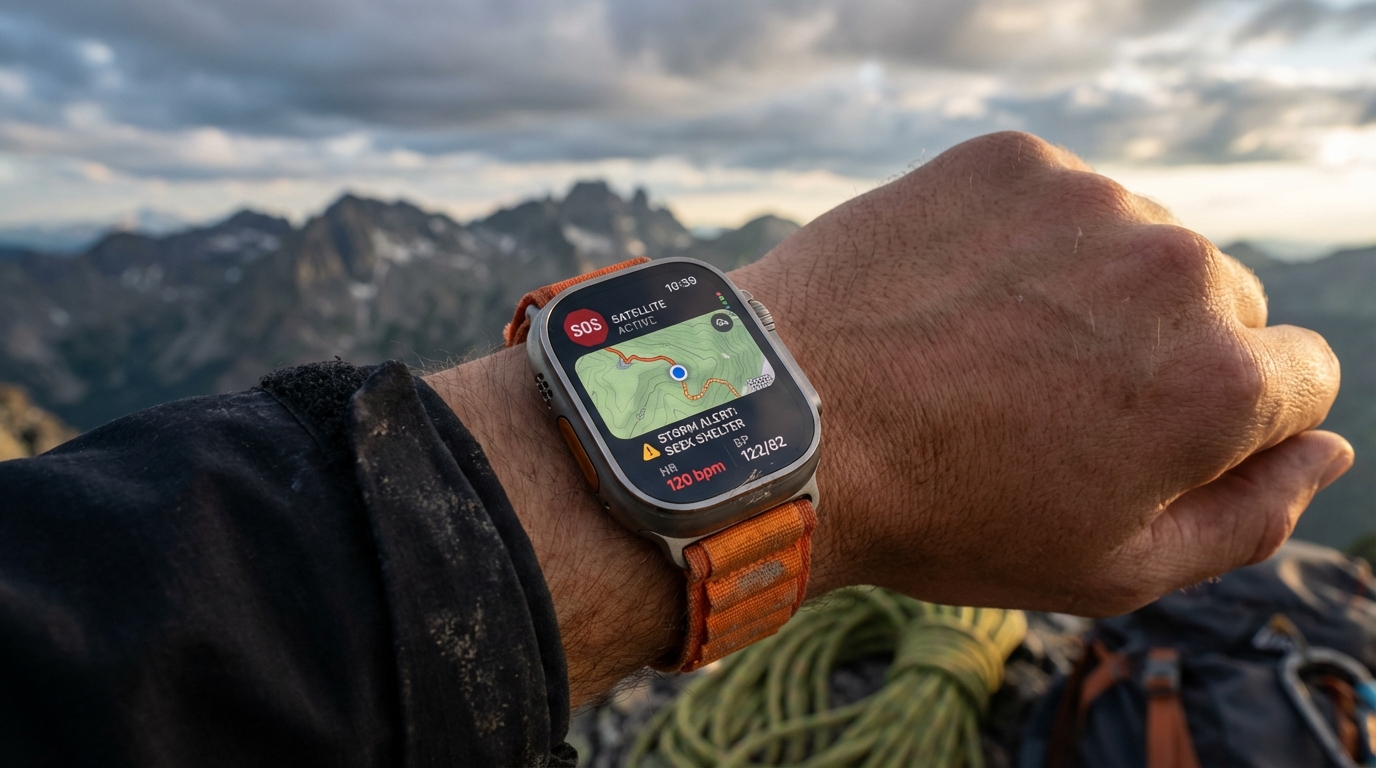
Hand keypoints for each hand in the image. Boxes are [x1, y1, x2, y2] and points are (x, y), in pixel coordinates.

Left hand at [732, 131, 1350, 615]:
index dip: (1229, 421)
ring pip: (1139, 244)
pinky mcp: (1011, 161)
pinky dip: (1025, 242)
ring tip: (991, 350)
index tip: (1142, 435)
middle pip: (1222, 304)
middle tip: (1049, 401)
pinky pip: (1058, 201)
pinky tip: (956, 297)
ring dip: (1093, 289)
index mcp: (1223, 382)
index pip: (1300, 377)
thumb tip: (1328, 450)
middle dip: (1163, 351)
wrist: (790, 426)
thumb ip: (1249, 515)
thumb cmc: (946, 514)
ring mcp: (1091, 201)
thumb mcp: (1112, 568)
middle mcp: (1178, 270)